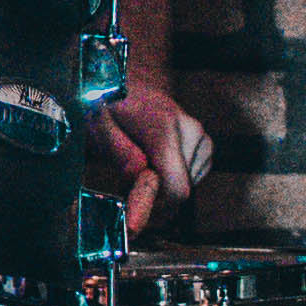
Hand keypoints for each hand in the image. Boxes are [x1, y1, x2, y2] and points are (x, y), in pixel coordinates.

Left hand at [88, 78, 212, 239]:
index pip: (177, 189)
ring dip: (162, 186)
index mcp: (164, 127)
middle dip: (154, 195)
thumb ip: (121, 154)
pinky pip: (191, 178)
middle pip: (180, 191)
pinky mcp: (206, 146)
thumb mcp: (99, 127)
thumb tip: (140, 178)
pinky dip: (172, 178)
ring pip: (186, 187)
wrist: (129, 83)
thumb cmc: (108, 106)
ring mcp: (202, 138)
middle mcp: (191, 131)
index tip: (133, 222)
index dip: (155, 208)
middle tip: (126, 183)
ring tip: (138, 165)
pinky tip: (154, 161)